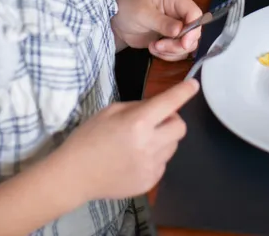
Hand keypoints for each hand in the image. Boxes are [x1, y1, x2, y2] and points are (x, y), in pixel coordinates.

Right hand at [51, 80, 198, 203]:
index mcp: (138, 122)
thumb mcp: (111, 111)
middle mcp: (149, 145)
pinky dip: (154, 157)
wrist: (75, 175)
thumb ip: (138, 107)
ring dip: (163, 139)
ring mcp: (151, 166)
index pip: (170, 103)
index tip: (194, 85)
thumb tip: (158, 107)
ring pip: (173, 146)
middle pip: (180, 127)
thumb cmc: (89, 137)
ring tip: (140, 142)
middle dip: (171, 119)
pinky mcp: (149, 182)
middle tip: (155, 120)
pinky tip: (134, 158)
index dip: (184, 92)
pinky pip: (162, 163)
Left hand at [112, 0, 202, 59]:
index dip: (193, 29)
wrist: (117, 24)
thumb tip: (179, 31)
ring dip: (171, 50)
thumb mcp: (144, 14)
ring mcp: (177, 26)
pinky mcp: (171, 39)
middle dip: (178, 44)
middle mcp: (180, 12)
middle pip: (194, 32)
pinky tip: (153, 48)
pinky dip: (168, 54)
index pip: (195, 13)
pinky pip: (179, 52)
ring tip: (154, 47)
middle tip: (160, 46)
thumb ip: (163, 23)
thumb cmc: (129, 10)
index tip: (183, 43)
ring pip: (187, 45)